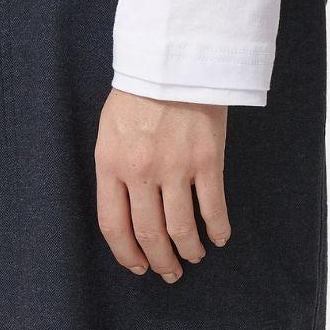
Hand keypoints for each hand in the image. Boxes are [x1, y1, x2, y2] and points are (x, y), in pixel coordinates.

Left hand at [94, 89, 230, 281]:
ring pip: (181, 228)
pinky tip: (218, 238)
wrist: (174, 58)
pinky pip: (213, 207)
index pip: (114, 226)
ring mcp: (175, 167)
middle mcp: (141, 172)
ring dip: (188, 250)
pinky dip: (217, 229)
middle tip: (168, 271)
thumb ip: (114, 170)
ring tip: (192, 257)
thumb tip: (125, 211)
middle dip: (159, 261)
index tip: (137, 266)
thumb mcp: (110, 131)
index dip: (126, 254)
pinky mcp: (207, 160)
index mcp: (111, 165)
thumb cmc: (139, 93)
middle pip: (149, 233)